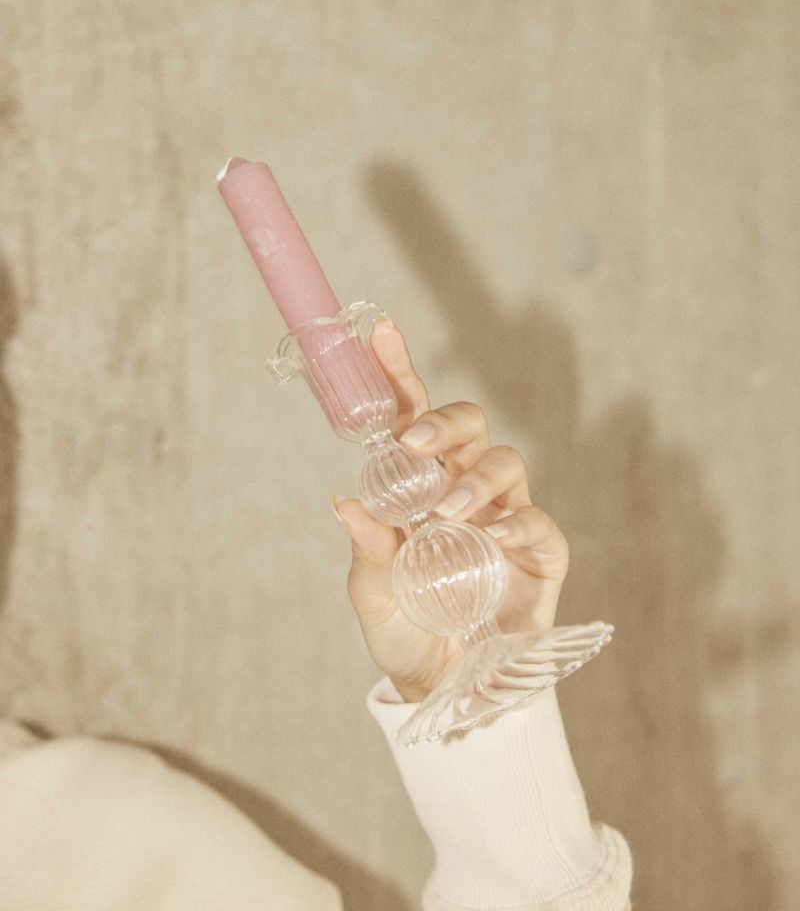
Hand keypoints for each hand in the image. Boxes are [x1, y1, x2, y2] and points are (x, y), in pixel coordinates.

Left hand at [333, 317, 568, 702]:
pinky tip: (499, 537)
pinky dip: (521, 522)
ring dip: (475, 479)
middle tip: (417, 445)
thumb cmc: (405, 630)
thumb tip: (344, 501)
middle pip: (467, 426)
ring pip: (505, 462)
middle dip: (444, 422)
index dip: (399, 376)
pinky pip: (539, 521)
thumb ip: (365, 550)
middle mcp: (462, 492)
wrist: (445, 687)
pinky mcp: (540, 553)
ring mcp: (503, 518)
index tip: (379, 333)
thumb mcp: (372, 594)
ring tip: (447, 513)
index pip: (410, 420)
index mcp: (417, 489)